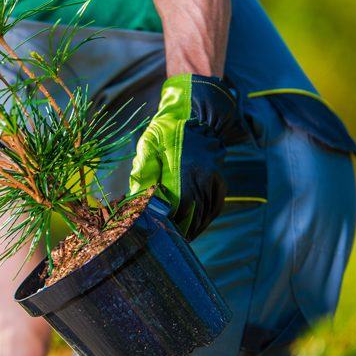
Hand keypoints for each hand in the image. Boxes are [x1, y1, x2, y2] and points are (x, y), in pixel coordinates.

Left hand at [129, 74, 246, 239]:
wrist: (196, 112)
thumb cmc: (167, 129)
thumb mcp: (148, 144)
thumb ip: (142, 169)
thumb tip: (134, 196)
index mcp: (185, 171)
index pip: (180, 208)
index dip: (171, 225)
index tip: (161, 234)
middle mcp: (204, 177)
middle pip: (195, 215)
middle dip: (183, 232)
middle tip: (170, 244)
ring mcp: (215, 179)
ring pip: (207, 213)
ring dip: (196, 228)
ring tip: (183, 240)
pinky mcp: (221, 179)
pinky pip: (217, 205)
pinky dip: (208, 218)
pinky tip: (197, 226)